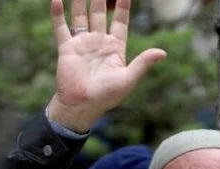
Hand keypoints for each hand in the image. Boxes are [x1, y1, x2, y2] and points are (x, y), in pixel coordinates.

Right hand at [45, 0, 166, 132]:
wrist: (82, 106)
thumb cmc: (107, 96)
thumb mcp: (128, 79)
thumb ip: (142, 63)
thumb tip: (162, 52)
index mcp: (115, 47)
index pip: (120, 21)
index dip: (123, 6)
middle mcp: (99, 42)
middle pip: (100, 13)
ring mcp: (82, 43)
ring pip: (81, 16)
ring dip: (81, 1)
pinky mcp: (67, 48)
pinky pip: (61, 28)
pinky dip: (58, 14)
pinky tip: (56, 0)